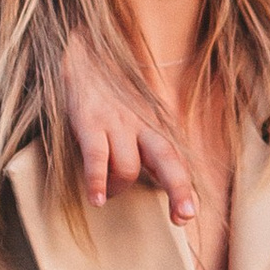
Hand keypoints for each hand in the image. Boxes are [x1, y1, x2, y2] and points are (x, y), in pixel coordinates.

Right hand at [62, 33, 195, 217]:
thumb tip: (158, 181)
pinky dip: (97, 181)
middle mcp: (139, 125)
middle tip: (182, 217)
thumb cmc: (108, 93)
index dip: (183, 187)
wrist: (82, 52)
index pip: (174, 159)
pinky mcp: (90, 121)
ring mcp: (115, 122)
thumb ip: (144, 145)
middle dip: (178, 189)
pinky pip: (98, 156)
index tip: (187, 213)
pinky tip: (97, 200)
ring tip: (106, 194)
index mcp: (151, 126)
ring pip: (128, 167)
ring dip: (118, 188)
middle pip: (167, 159)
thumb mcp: (134, 116)